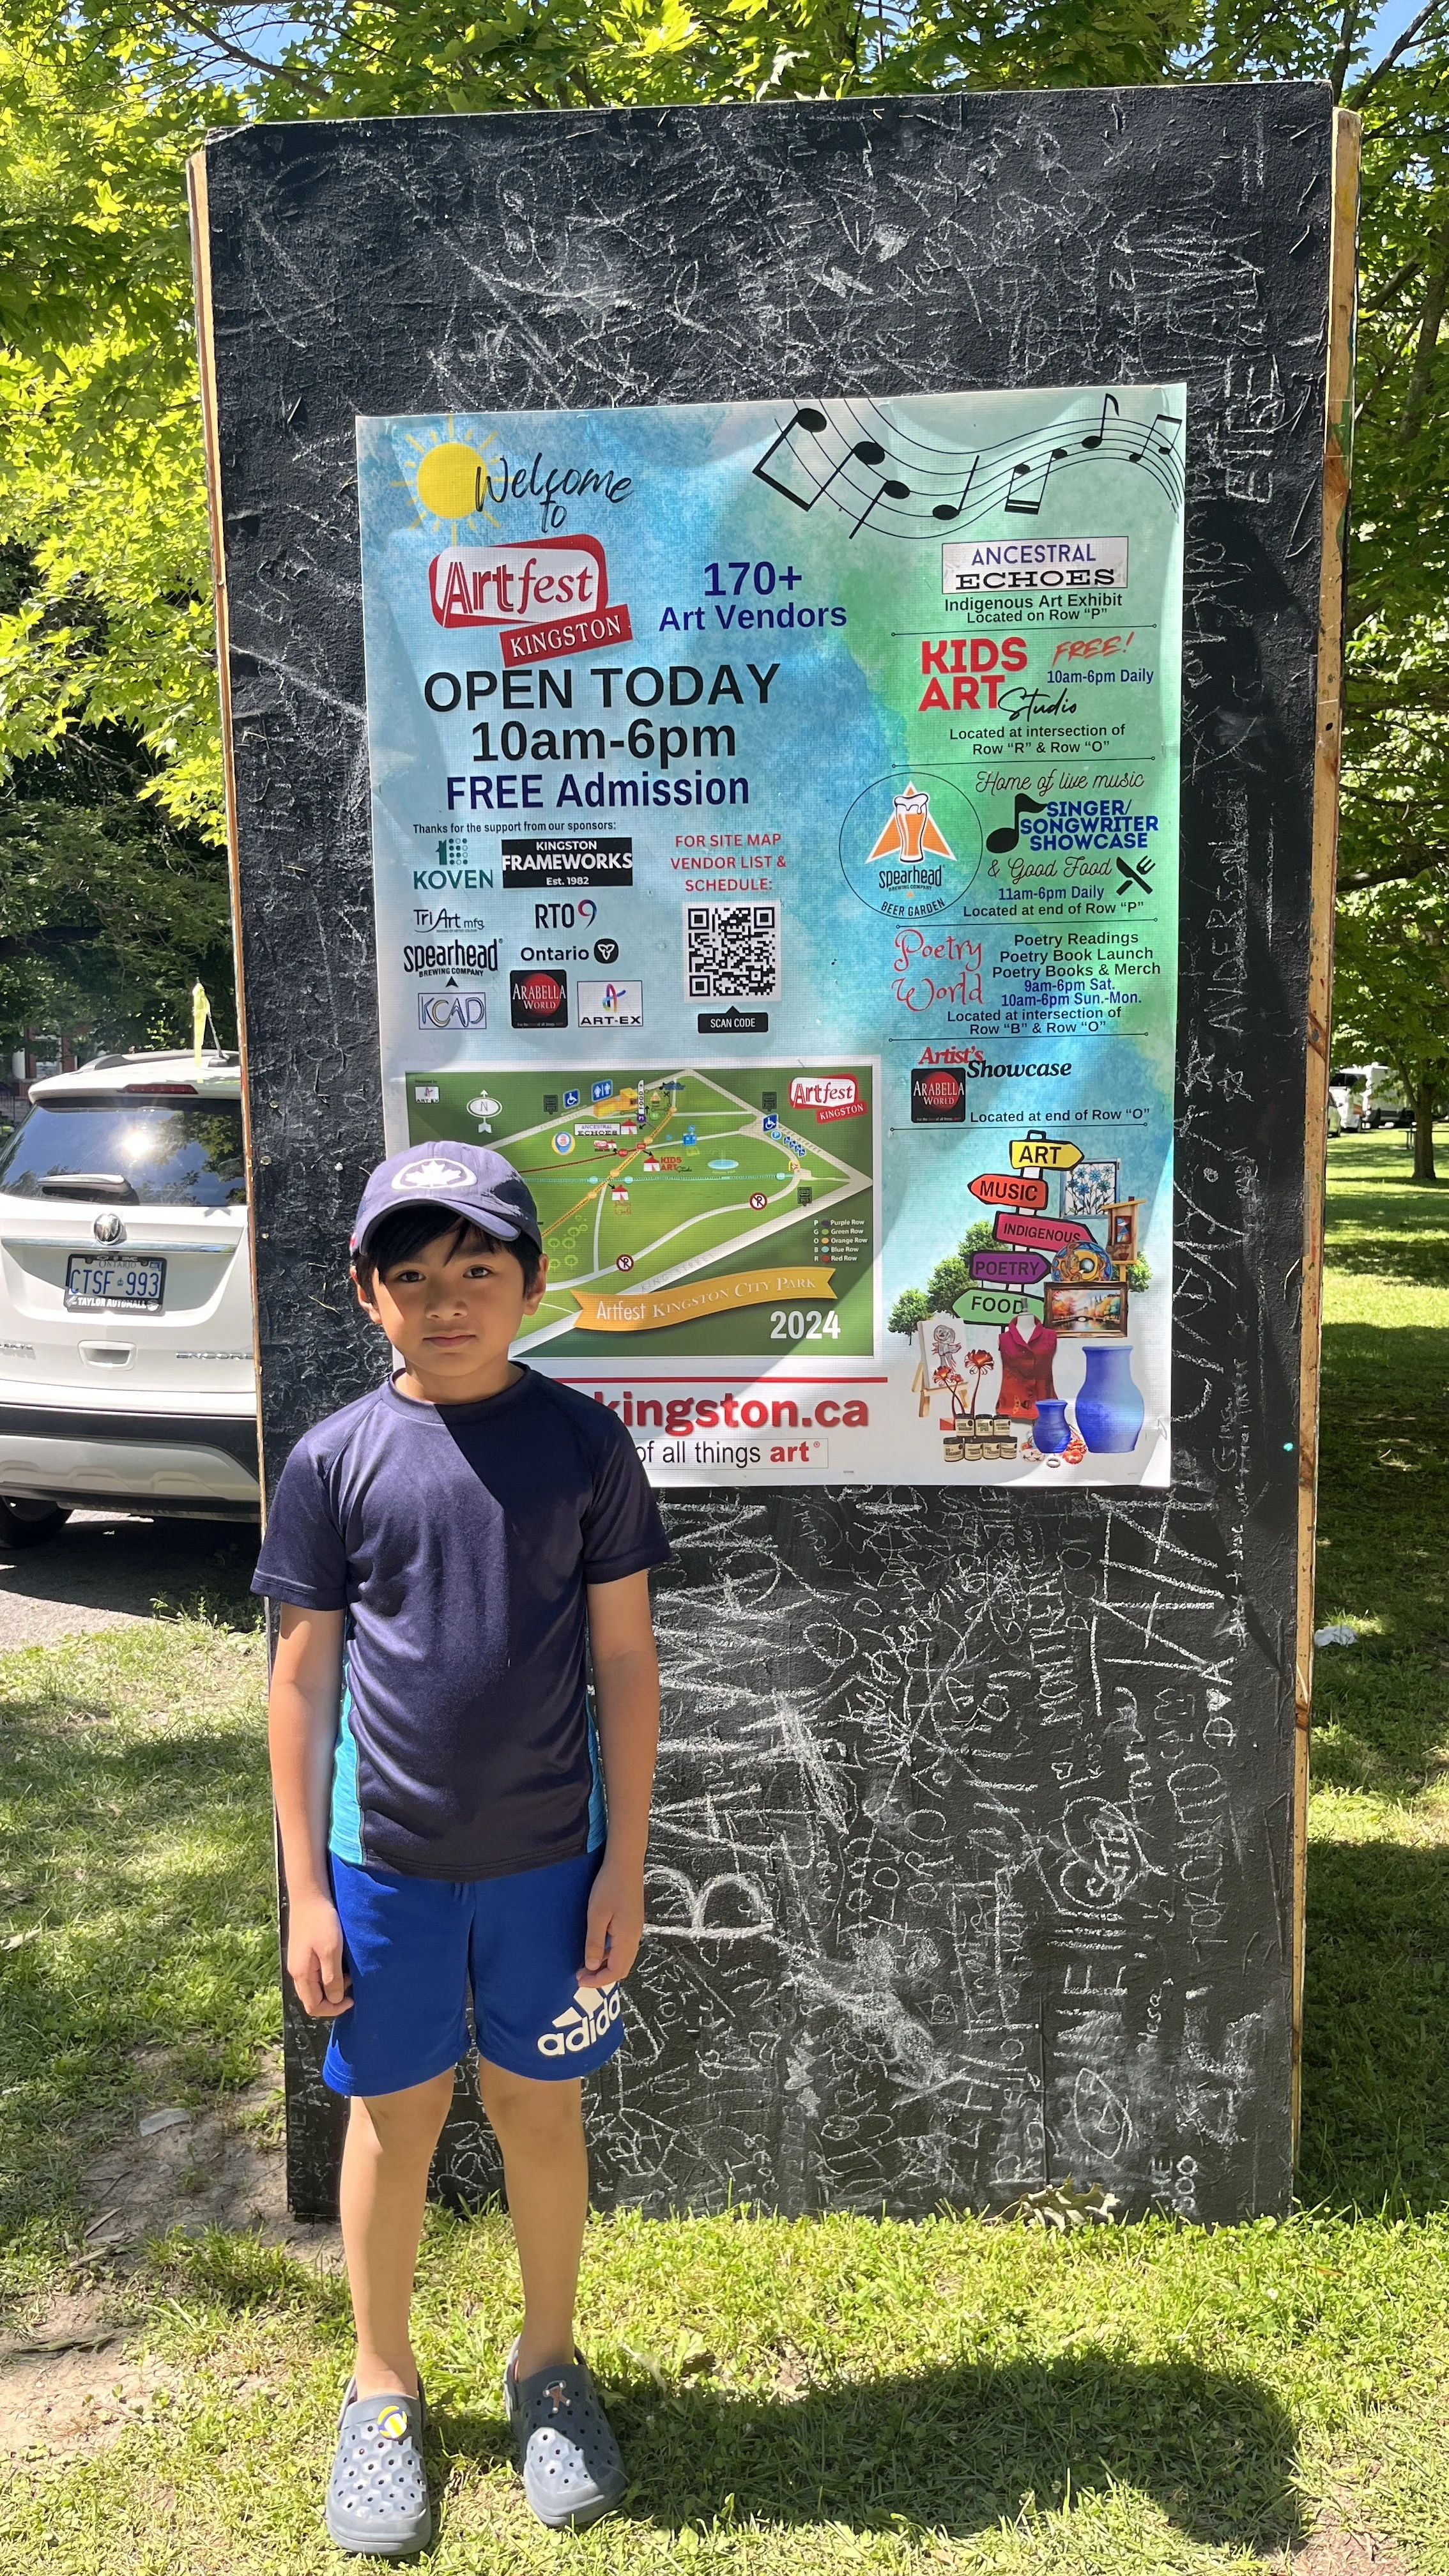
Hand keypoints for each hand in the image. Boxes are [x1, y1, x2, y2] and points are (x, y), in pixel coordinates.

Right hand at [287, 1891, 351, 2016]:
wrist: (309, 1893)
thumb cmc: (321, 1921)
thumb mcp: (331, 1950)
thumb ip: (332, 1978)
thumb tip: (335, 2000)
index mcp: (301, 1974)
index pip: (313, 2007)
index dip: (333, 2009)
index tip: (352, 1999)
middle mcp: (296, 1971)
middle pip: (313, 1998)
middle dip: (333, 1998)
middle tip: (352, 1984)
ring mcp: (299, 1961)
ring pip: (315, 1986)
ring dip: (332, 1985)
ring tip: (348, 1972)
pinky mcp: (304, 1951)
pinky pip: (316, 1973)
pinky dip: (329, 1974)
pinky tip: (340, 1961)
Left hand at [579, 1853, 644, 1985]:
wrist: (625, 1863)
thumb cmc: (608, 1887)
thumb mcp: (597, 1915)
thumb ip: (594, 1942)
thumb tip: (591, 1966)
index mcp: (627, 1938)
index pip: (616, 1971)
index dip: (598, 1980)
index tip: (579, 1981)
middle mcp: (635, 1937)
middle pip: (622, 1968)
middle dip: (602, 1976)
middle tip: (580, 1975)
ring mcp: (635, 1929)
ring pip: (622, 1958)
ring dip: (605, 1965)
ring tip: (585, 1964)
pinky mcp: (632, 1921)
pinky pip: (622, 1946)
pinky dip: (609, 1954)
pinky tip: (596, 1948)